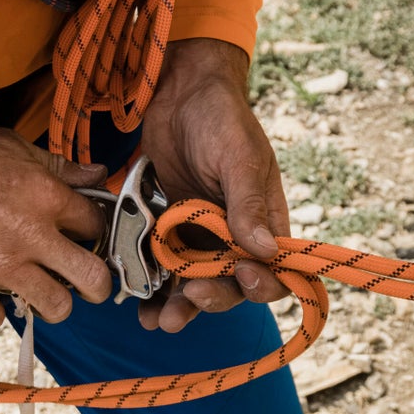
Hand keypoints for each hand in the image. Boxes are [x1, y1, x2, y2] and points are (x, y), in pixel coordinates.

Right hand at [0, 118, 112, 327]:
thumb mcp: (13, 146)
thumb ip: (59, 167)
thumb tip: (98, 175)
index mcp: (46, 195)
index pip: (96, 226)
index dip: (93, 234)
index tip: (83, 240)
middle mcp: (30, 233)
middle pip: (92, 279)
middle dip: (96, 286)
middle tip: (86, 286)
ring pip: (55, 307)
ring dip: (49, 304)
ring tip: (36, 292)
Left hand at [139, 38, 290, 331]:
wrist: (179, 92)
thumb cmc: (221, 118)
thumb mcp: (238, 157)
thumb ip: (248, 204)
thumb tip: (265, 251)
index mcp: (266, 222)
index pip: (276, 271)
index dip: (261, 284)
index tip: (241, 277)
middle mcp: (236, 236)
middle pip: (230, 287)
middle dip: (210, 300)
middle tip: (188, 301)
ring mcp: (200, 236)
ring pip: (194, 285)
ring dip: (178, 307)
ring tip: (158, 321)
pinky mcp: (169, 230)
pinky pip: (164, 269)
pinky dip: (153, 289)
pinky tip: (138, 304)